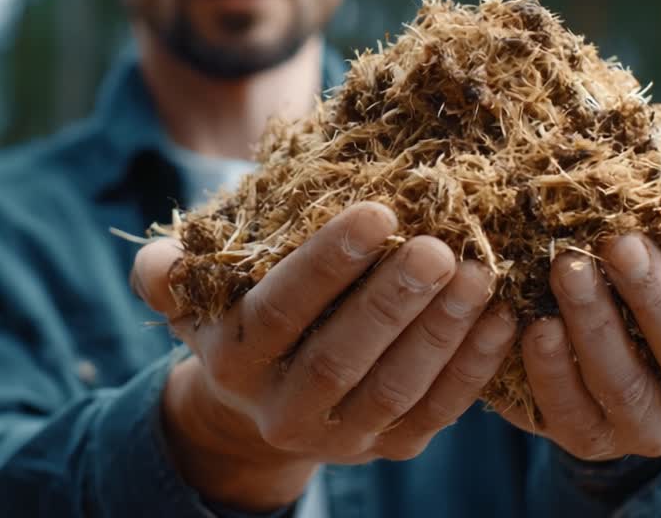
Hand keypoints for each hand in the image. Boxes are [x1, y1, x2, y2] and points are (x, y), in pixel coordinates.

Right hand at [131, 202, 517, 511]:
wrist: (255, 412)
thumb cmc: (233, 321)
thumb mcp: (191, 297)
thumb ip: (169, 273)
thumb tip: (159, 262)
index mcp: (235, 361)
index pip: (281, 310)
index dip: (327, 264)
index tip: (379, 212)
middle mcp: (283, 411)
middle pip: (342, 356)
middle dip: (393, 301)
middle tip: (440, 246)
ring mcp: (340, 437)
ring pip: (396, 388)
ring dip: (442, 332)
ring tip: (479, 273)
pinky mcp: (388, 449)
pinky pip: (436, 412)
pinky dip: (473, 367)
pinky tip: (501, 318)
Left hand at [498, 204, 660, 460]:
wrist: (628, 358)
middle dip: (655, 295)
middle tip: (618, 241)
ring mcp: (655, 426)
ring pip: (629, 386)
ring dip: (597, 326)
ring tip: (567, 269)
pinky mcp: (596, 441)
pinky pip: (573, 414)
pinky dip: (552, 371)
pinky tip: (535, 325)